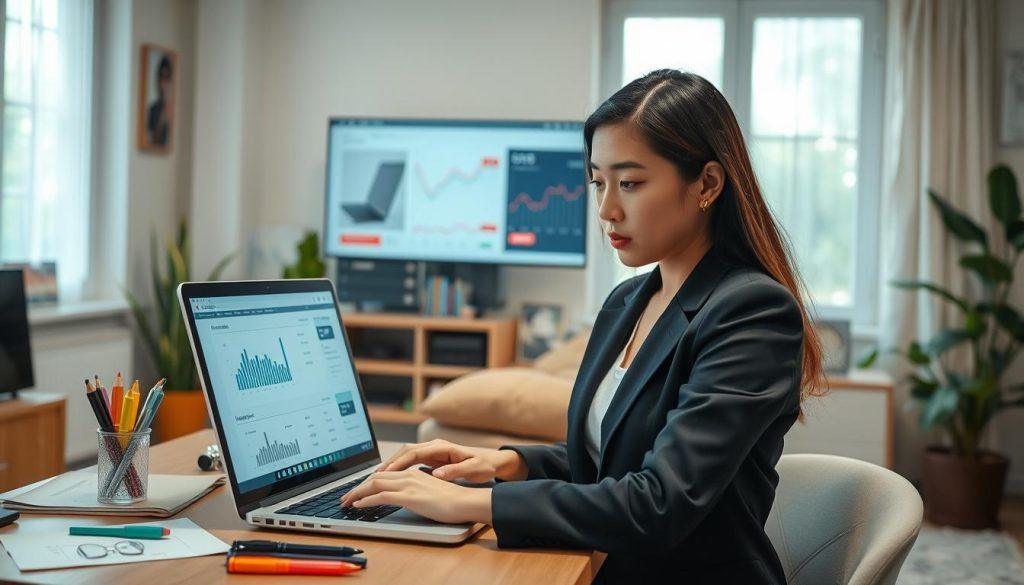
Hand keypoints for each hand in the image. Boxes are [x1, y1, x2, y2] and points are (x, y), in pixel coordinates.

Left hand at [339, 469, 491, 523]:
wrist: (465, 501)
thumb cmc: (452, 500)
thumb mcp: (430, 491)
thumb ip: (418, 489)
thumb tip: (407, 495)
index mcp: (413, 472)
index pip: (383, 474)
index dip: (367, 482)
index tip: (357, 491)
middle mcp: (408, 475)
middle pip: (375, 477)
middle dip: (357, 487)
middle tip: (344, 497)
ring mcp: (408, 484)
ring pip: (374, 484)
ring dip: (357, 493)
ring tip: (346, 502)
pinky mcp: (409, 496)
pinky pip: (381, 496)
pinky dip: (366, 500)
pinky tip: (358, 506)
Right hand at [376, 439, 526, 481]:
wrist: (494, 460)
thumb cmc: (485, 465)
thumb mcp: (474, 469)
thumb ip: (456, 471)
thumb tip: (437, 473)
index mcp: (442, 447)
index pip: (414, 453)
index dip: (399, 463)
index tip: (386, 473)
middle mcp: (435, 446)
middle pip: (405, 451)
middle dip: (389, 462)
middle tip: (373, 476)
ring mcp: (433, 450)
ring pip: (406, 455)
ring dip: (392, 464)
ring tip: (376, 477)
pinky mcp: (433, 457)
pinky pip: (411, 460)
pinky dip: (399, 467)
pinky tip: (391, 477)